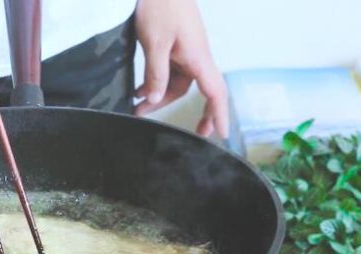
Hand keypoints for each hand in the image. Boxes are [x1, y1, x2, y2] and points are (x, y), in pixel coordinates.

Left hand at [134, 0, 227, 137]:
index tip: (221, 134)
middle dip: (193, 112)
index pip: (215, 93)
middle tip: (188, 133)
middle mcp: (196, 57)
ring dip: (160, 97)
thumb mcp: (155, 43)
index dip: (219, 114)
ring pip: (177, 84)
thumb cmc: (161, 6)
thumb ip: (155, 73)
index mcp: (198, 58)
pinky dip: (155, 83)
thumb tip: (155, 98)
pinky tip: (139, 91)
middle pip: (198, 92)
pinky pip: (168, 72)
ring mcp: (186, 52)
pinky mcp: (174, 46)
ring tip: (138, 109)